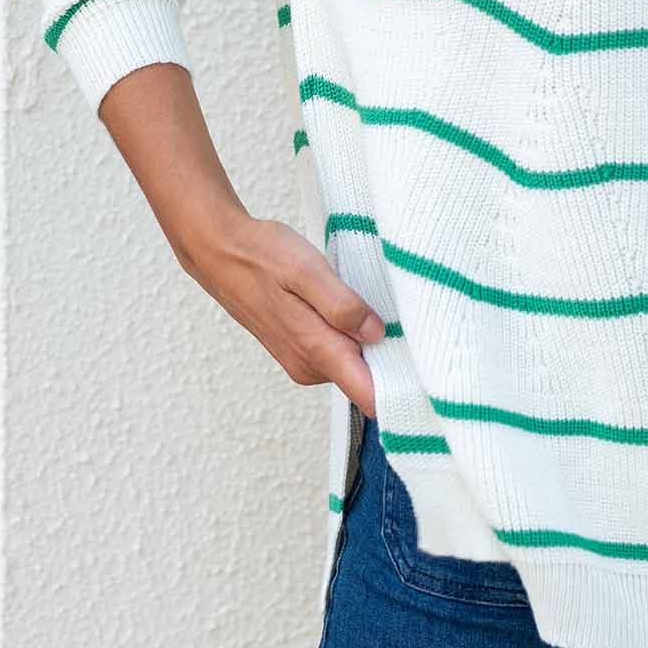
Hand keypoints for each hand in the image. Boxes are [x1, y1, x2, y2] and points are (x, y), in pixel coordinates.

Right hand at [189, 212, 386, 416]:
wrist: (219, 251)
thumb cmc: (261, 257)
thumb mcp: (307, 270)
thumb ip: (342, 305)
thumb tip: (375, 333)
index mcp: (316, 350)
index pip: (368, 395)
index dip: (401, 391)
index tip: (428, 379)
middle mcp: (309, 365)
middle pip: (367, 378)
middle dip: (389, 356)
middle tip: (405, 319)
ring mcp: (302, 359)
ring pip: (352, 362)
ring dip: (366, 340)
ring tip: (369, 303)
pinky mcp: (298, 348)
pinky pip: (336, 351)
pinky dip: (348, 333)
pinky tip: (347, 306)